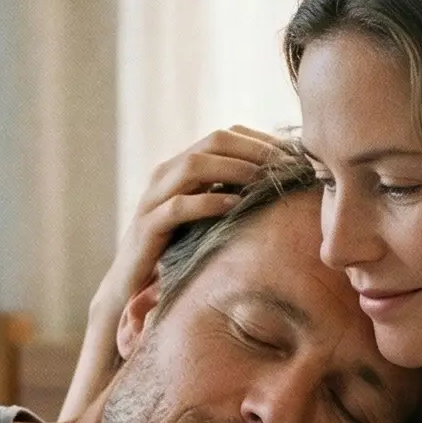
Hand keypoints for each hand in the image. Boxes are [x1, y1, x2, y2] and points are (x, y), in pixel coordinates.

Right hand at [60, 126, 288, 418]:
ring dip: (232, 169)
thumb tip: (279, 187)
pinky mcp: (147, 227)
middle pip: (211, 143)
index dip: (258, 140)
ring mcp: (153, 199)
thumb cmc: (176, 250)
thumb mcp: (207, 218)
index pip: (223, 137)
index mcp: (180, 167)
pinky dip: (208, 202)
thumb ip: (230, 195)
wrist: (130, 285)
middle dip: (251, 150)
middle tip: (284, 164)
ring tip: (263, 180)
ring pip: (193, 167)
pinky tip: (235, 206)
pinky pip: (178, 206)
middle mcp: (164, 175)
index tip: (291, 154)